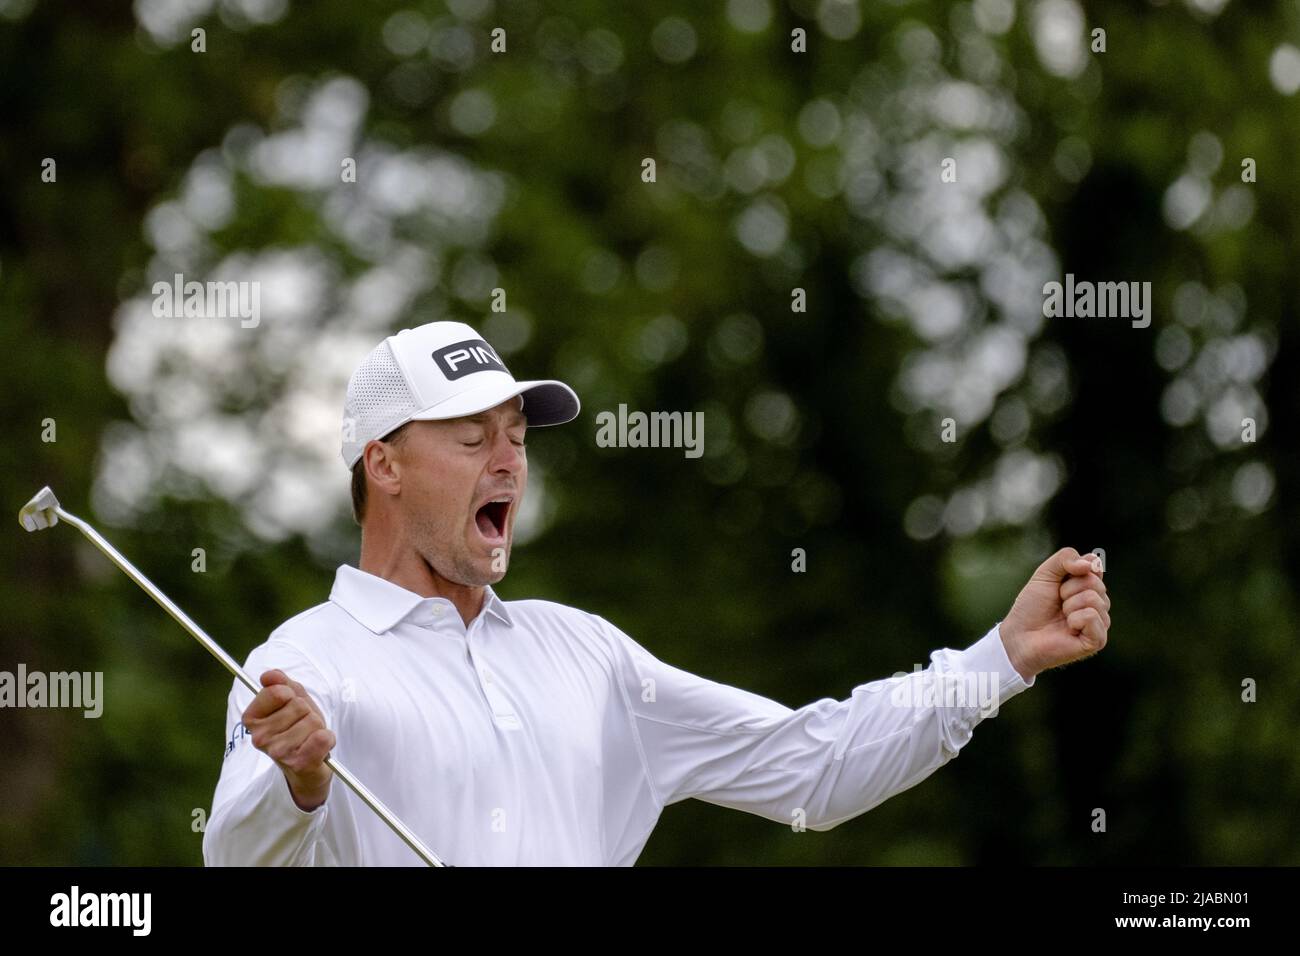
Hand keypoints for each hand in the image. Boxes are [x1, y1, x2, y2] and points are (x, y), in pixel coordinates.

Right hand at [242, 669, 335, 810]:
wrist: (306, 768)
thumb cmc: (298, 730)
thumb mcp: (290, 701)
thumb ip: (281, 684)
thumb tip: (269, 675)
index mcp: (251, 718)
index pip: (278, 691)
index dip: (291, 695)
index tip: (289, 706)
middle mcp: (259, 737)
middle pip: (299, 705)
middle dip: (307, 712)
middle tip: (302, 727)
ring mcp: (277, 752)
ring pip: (313, 720)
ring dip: (317, 727)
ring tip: (309, 738)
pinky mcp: (298, 763)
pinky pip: (323, 737)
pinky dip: (328, 739)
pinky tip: (318, 748)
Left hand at [999, 548, 1109, 681]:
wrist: (1020, 635)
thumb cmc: (1032, 606)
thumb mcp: (1045, 574)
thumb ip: (1066, 558)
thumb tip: (1092, 563)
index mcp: (1088, 587)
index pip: (1095, 565)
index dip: (1075, 568)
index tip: (1059, 581)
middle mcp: (1098, 603)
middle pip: (1093, 581)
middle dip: (1068, 589)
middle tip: (1057, 602)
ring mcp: (1100, 622)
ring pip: (1093, 598)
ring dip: (1069, 605)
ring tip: (1061, 616)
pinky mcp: (1097, 640)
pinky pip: (1092, 616)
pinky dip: (1074, 619)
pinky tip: (1068, 628)